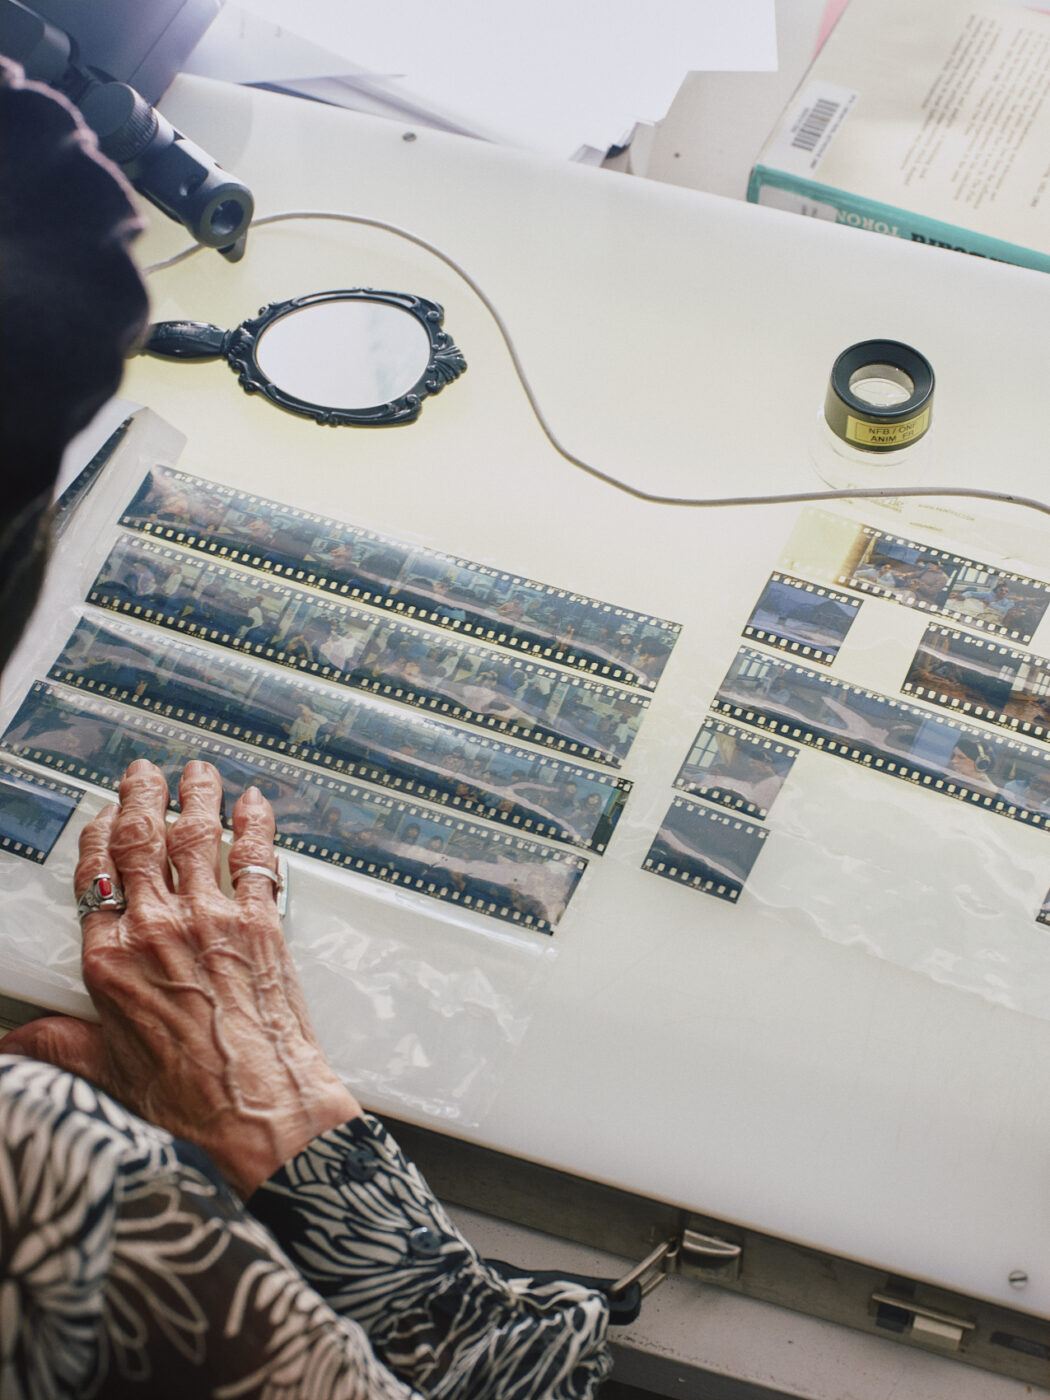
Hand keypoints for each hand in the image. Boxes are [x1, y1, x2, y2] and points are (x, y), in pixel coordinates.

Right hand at [1, 758, 359, 1195]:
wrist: (259, 1113)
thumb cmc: (185, 1100)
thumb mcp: (103, 1072)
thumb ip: (56, 1044)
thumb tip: (11, 1045)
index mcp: (110, 960)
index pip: (94, 877)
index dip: (97, 839)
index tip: (103, 817)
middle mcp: (158, 928)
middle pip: (142, 841)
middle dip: (140, 796)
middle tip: (143, 770)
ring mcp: (213, 920)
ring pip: (198, 836)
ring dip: (197, 795)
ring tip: (197, 768)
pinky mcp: (262, 924)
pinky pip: (256, 859)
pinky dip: (255, 825)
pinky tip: (255, 803)